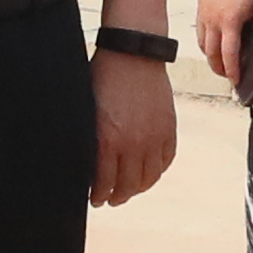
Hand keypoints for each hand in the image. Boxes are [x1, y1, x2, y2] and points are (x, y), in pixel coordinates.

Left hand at [91, 51, 177, 207]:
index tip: (95, 199)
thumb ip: (88, 139)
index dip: (98, 195)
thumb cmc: (103, 76)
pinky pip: (165, 161)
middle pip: (127, 186)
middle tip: (110, 199)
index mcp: (107, 140)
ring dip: (138, 189)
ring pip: (148, 178)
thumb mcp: (87, 110)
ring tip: (129, 190)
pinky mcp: (168, 129)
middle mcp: (133, 143)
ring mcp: (153, 137)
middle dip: (117, 197)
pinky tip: (148, 172)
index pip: (103, 183)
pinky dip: (157, 171)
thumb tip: (84, 162)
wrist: (133, 53)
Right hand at [194, 0, 252, 96]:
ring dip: (211, 57)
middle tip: (228, 75)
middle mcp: (215, 21)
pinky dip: (206, 43)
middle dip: (219, 69)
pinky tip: (213, 44)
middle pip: (213, 54)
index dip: (233, 70)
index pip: (230, 54)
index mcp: (231, 21)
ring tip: (220, 63)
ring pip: (204, 45)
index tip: (236, 80)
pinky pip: (201, 33)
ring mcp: (205, 16)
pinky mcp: (200, 9)